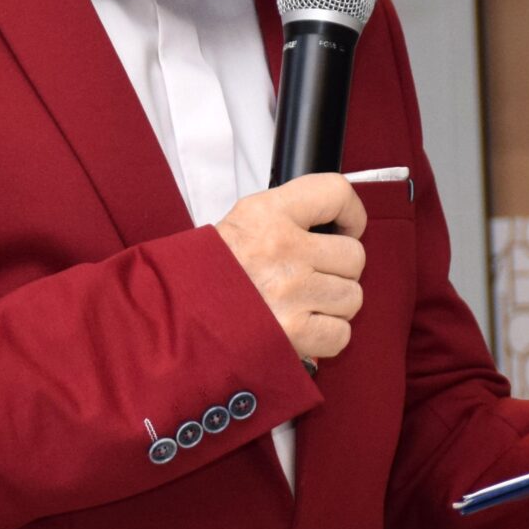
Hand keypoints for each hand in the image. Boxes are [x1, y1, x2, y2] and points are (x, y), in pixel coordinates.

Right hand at [216, 173, 366, 362]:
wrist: (175, 314)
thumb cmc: (209, 272)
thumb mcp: (243, 221)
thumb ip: (289, 215)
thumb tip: (339, 223)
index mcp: (268, 213)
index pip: (336, 193)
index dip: (352, 213)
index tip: (346, 227)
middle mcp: (282, 249)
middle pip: (353, 255)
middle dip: (338, 270)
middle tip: (311, 276)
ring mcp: (290, 292)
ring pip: (351, 296)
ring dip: (332, 305)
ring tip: (303, 304)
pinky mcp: (293, 332)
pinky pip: (340, 333)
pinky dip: (326, 336)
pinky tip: (304, 327)